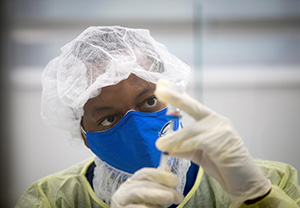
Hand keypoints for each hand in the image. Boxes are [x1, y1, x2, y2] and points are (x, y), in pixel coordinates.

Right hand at [111, 168, 182, 207]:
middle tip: (178, 197)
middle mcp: (124, 191)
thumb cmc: (140, 207)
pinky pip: (135, 207)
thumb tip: (166, 168)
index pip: (144, 173)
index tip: (175, 180)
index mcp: (130, 183)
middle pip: (144, 184)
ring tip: (170, 201)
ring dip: (157, 196)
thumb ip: (156, 183)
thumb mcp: (148, 195)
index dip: (160, 174)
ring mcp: (121, 202)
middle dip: (163, 189)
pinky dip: (148, 207)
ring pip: (140, 193)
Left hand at [154, 80, 270, 206]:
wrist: (244, 181)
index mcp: (212, 120)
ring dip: (174, 138)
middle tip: (159, 91)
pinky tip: (174, 151)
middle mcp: (217, 121)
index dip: (177, 95)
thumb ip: (183, 147)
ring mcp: (222, 130)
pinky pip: (198, 142)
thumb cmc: (222, 165)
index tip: (162, 86)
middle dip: (175, 97)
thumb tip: (164, 145)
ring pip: (191, 130)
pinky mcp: (223, 142)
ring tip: (160, 145)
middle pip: (193, 107)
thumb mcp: (198, 153)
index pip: (191, 105)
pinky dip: (184, 146)